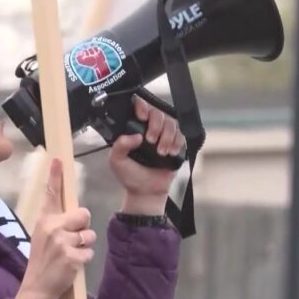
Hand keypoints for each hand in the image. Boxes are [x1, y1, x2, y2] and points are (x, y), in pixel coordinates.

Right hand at [16, 159, 96, 298]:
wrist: (37, 287)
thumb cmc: (43, 259)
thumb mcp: (42, 236)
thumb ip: (56, 222)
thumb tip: (77, 212)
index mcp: (44, 220)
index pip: (51, 194)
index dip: (56, 176)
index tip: (58, 160)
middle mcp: (52, 227)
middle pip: (83, 214)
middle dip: (83, 226)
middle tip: (72, 239)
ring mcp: (62, 242)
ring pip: (89, 235)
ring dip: (84, 246)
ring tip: (70, 254)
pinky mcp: (71, 257)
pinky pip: (89, 252)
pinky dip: (84, 260)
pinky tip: (72, 265)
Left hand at [109, 96, 185, 214]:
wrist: (146, 192)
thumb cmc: (130, 175)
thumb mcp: (116, 160)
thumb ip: (120, 145)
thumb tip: (135, 135)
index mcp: (134, 128)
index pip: (139, 107)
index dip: (142, 106)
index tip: (141, 116)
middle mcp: (150, 128)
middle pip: (158, 112)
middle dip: (155, 126)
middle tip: (150, 141)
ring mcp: (164, 136)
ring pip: (171, 122)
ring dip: (167, 136)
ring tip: (161, 152)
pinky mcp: (176, 145)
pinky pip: (182, 135)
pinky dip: (177, 143)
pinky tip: (170, 153)